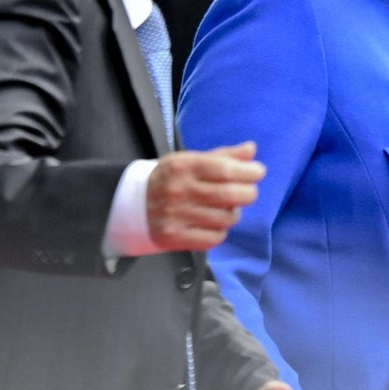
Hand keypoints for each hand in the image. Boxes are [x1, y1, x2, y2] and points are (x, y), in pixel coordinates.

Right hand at [146, 142, 264, 251]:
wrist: (130, 206)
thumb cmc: (169, 179)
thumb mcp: (190, 160)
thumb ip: (222, 156)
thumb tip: (251, 150)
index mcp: (184, 167)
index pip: (225, 170)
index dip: (248, 172)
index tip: (258, 172)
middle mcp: (179, 191)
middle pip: (229, 195)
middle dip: (248, 193)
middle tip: (248, 192)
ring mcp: (176, 216)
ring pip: (225, 218)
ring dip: (233, 213)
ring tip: (226, 208)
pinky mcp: (174, 238)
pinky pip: (214, 238)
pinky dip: (220, 231)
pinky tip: (214, 224)